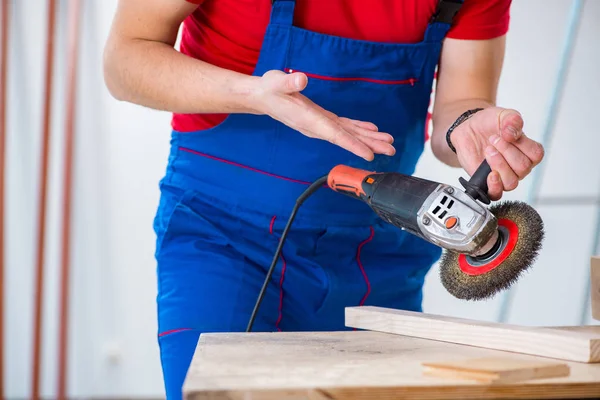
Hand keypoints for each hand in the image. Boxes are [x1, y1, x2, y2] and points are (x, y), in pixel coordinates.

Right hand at [249, 70, 394, 160]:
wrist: (261, 97)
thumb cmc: (269, 90)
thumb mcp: (276, 82)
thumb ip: (288, 82)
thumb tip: (301, 80)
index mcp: (309, 120)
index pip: (335, 136)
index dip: (353, 146)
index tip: (369, 155)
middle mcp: (317, 126)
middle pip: (347, 138)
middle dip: (369, 145)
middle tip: (391, 150)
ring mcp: (320, 124)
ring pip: (348, 134)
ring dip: (368, 139)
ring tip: (388, 142)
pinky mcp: (321, 118)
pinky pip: (343, 126)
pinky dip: (358, 129)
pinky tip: (371, 130)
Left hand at [451, 107, 544, 199]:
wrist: (468, 129)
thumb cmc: (488, 124)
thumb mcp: (502, 114)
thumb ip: (512, 119)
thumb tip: (512, 133)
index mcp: (527, 150)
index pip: (536, 154)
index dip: (521, 144)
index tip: (506, 134)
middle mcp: (518, 166)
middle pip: (523, 167)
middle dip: (506, 151)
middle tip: (493, 139)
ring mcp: (503, 175)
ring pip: (511, 181)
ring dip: (499, 164)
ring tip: (488, 151)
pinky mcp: (488, 182)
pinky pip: (496, 194)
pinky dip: (495, 186)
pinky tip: (490, 174)